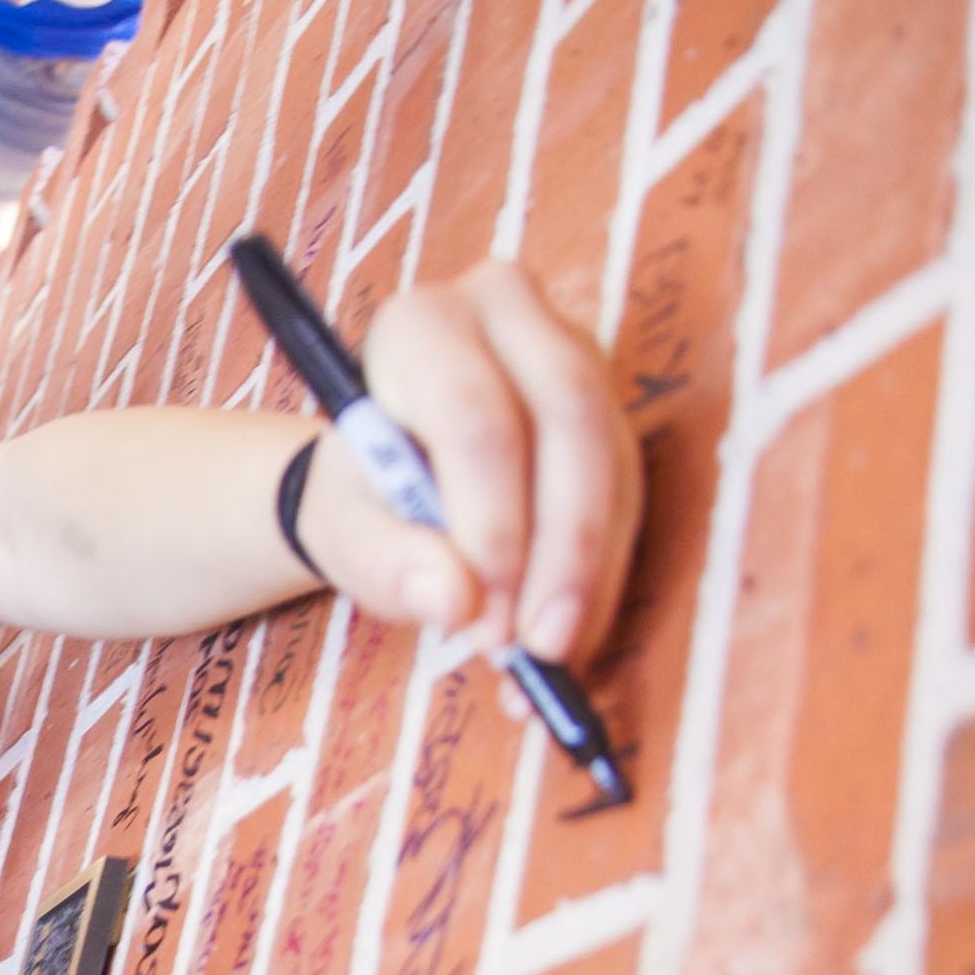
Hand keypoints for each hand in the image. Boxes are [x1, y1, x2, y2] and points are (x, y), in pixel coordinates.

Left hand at [300, 259, 643, 663]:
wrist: (387, 477)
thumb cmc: (360, 491)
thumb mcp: (344, 527)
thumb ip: (382, 560)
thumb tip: (455, 600)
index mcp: (423, 326)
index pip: (474, 415)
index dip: (490, 519)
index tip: (483, 612)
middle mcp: (507, 316)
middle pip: (568, 420)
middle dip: (561, 548)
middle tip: (536, 645)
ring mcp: (572, 354)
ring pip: (612, 462)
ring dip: (589, 574)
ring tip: (548, 658)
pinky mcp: (610, 410)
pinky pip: (630, 496)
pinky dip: (602, 579)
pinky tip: (573, 641)